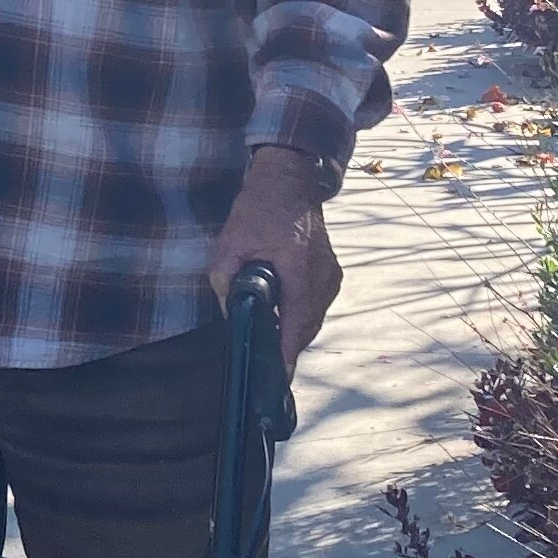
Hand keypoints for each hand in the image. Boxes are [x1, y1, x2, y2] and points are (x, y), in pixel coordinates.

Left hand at [205, 144, 341, 357]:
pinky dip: (302, 317)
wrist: (288, 182)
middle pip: (308, 327)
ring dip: (295, 333)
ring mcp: (331, 274)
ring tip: (272, 345)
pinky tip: (283, 321)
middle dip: (287, 347)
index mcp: (300, 269)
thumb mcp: (230, 244)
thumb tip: (230, 314)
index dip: (285, 352)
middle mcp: (323, 275)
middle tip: (267, 367)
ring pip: (315, 318)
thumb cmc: (259, 210)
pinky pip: (318, 305)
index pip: (297, 323)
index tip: (276, 375)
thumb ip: (225, 281)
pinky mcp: (332, 272)